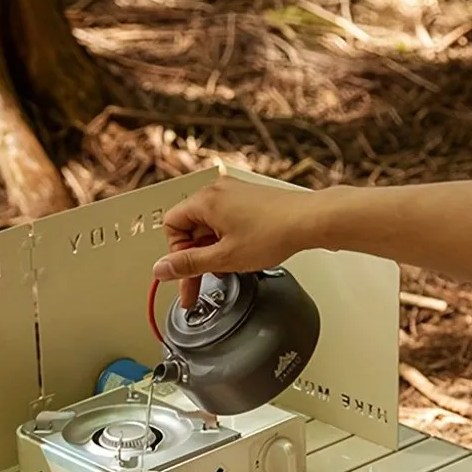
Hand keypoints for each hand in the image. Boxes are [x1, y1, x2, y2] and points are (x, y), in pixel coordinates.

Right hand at [152, 176, 324, 306]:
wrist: (310, 220)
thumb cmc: (274, 232)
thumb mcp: (224, 258)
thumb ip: (188, 265)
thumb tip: (161, 268)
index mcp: (204, 201)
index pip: (172, 227)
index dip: (178, 254)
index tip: (187, 274)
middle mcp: (217, 191)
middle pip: (189, 228)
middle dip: (196, 256)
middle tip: (202, 281)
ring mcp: (233, 193)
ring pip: (208, 226)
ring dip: (212, 250)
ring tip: (228, 266)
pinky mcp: (247, 199)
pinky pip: (225, 221)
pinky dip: (226, 240)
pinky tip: (239, 254)